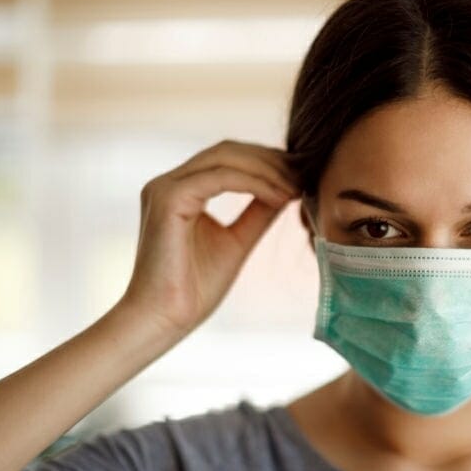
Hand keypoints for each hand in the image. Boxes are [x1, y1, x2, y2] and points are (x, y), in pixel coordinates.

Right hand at [118, 140, 299, 336]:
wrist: (164, 319)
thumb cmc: (194, 290)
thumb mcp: (237, 243)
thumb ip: (258, 213)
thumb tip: (287, 190)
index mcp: (180, 191)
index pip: (227, 159)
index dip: (267, 162)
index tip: (301, 175)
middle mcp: (168, 183)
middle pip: (227, 151)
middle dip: (270, 160)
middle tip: (305, 173)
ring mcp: (164, 187)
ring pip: (225, 158)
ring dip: (267, 169)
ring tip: (297, 186)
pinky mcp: (168, 198)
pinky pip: (220, 177)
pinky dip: (255, 183)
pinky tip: (280, 197)